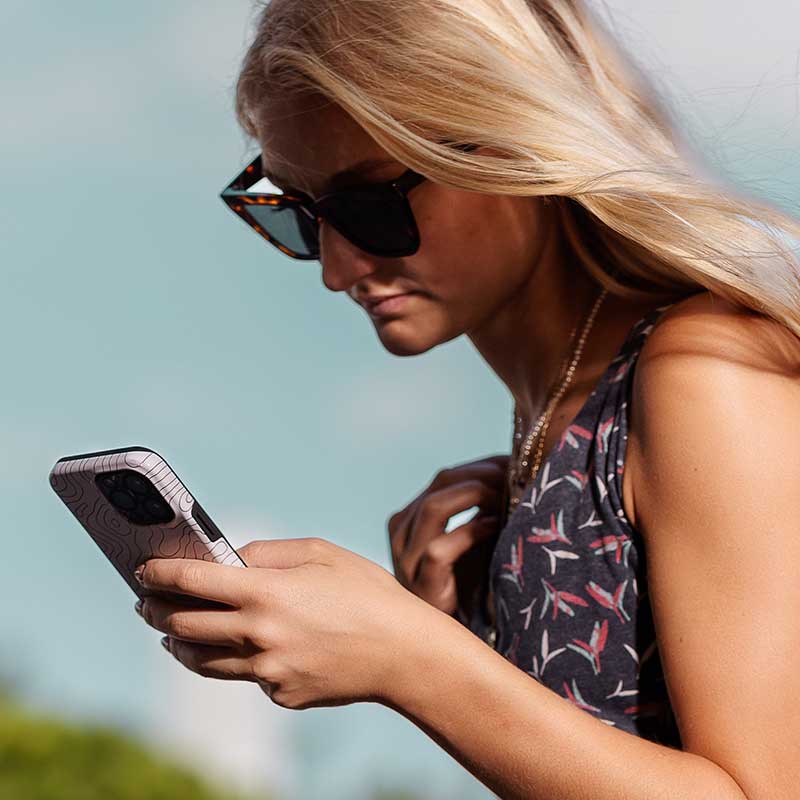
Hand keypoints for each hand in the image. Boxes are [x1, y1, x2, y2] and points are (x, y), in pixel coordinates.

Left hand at [134, 538, 428, 709]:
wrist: (404, 653)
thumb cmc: (366, 592)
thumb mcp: (321, 553)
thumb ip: (269, 553)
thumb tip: (230, 558)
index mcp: (266, 592)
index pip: (192, 582)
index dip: (159, 573)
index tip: (141, 568)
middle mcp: (258, 635)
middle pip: (183, 625)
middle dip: (156, 610)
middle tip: (145, 600)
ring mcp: (267, 672)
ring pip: (201, 660)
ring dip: (178, 642)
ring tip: (170, 632)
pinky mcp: (280, 695)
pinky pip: (245, 675)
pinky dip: (235, 659)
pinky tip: (243, 647)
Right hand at [387, 454, 507, 618]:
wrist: (449, 643)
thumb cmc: (467, 588)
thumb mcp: (472, 541)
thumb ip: (482, 510)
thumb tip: (517, 475)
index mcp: (411, 518)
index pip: (445, 477)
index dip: (482, 466)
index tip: (515, 463)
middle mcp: (402, 532)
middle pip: (441, 484)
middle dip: (484, 474)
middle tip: (517, 474)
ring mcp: (406, 559)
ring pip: (434, 508)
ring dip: (477, 494)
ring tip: (507, 495)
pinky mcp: (420, 585)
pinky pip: (440, 549)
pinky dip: (470, 531)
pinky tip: (494, 526)